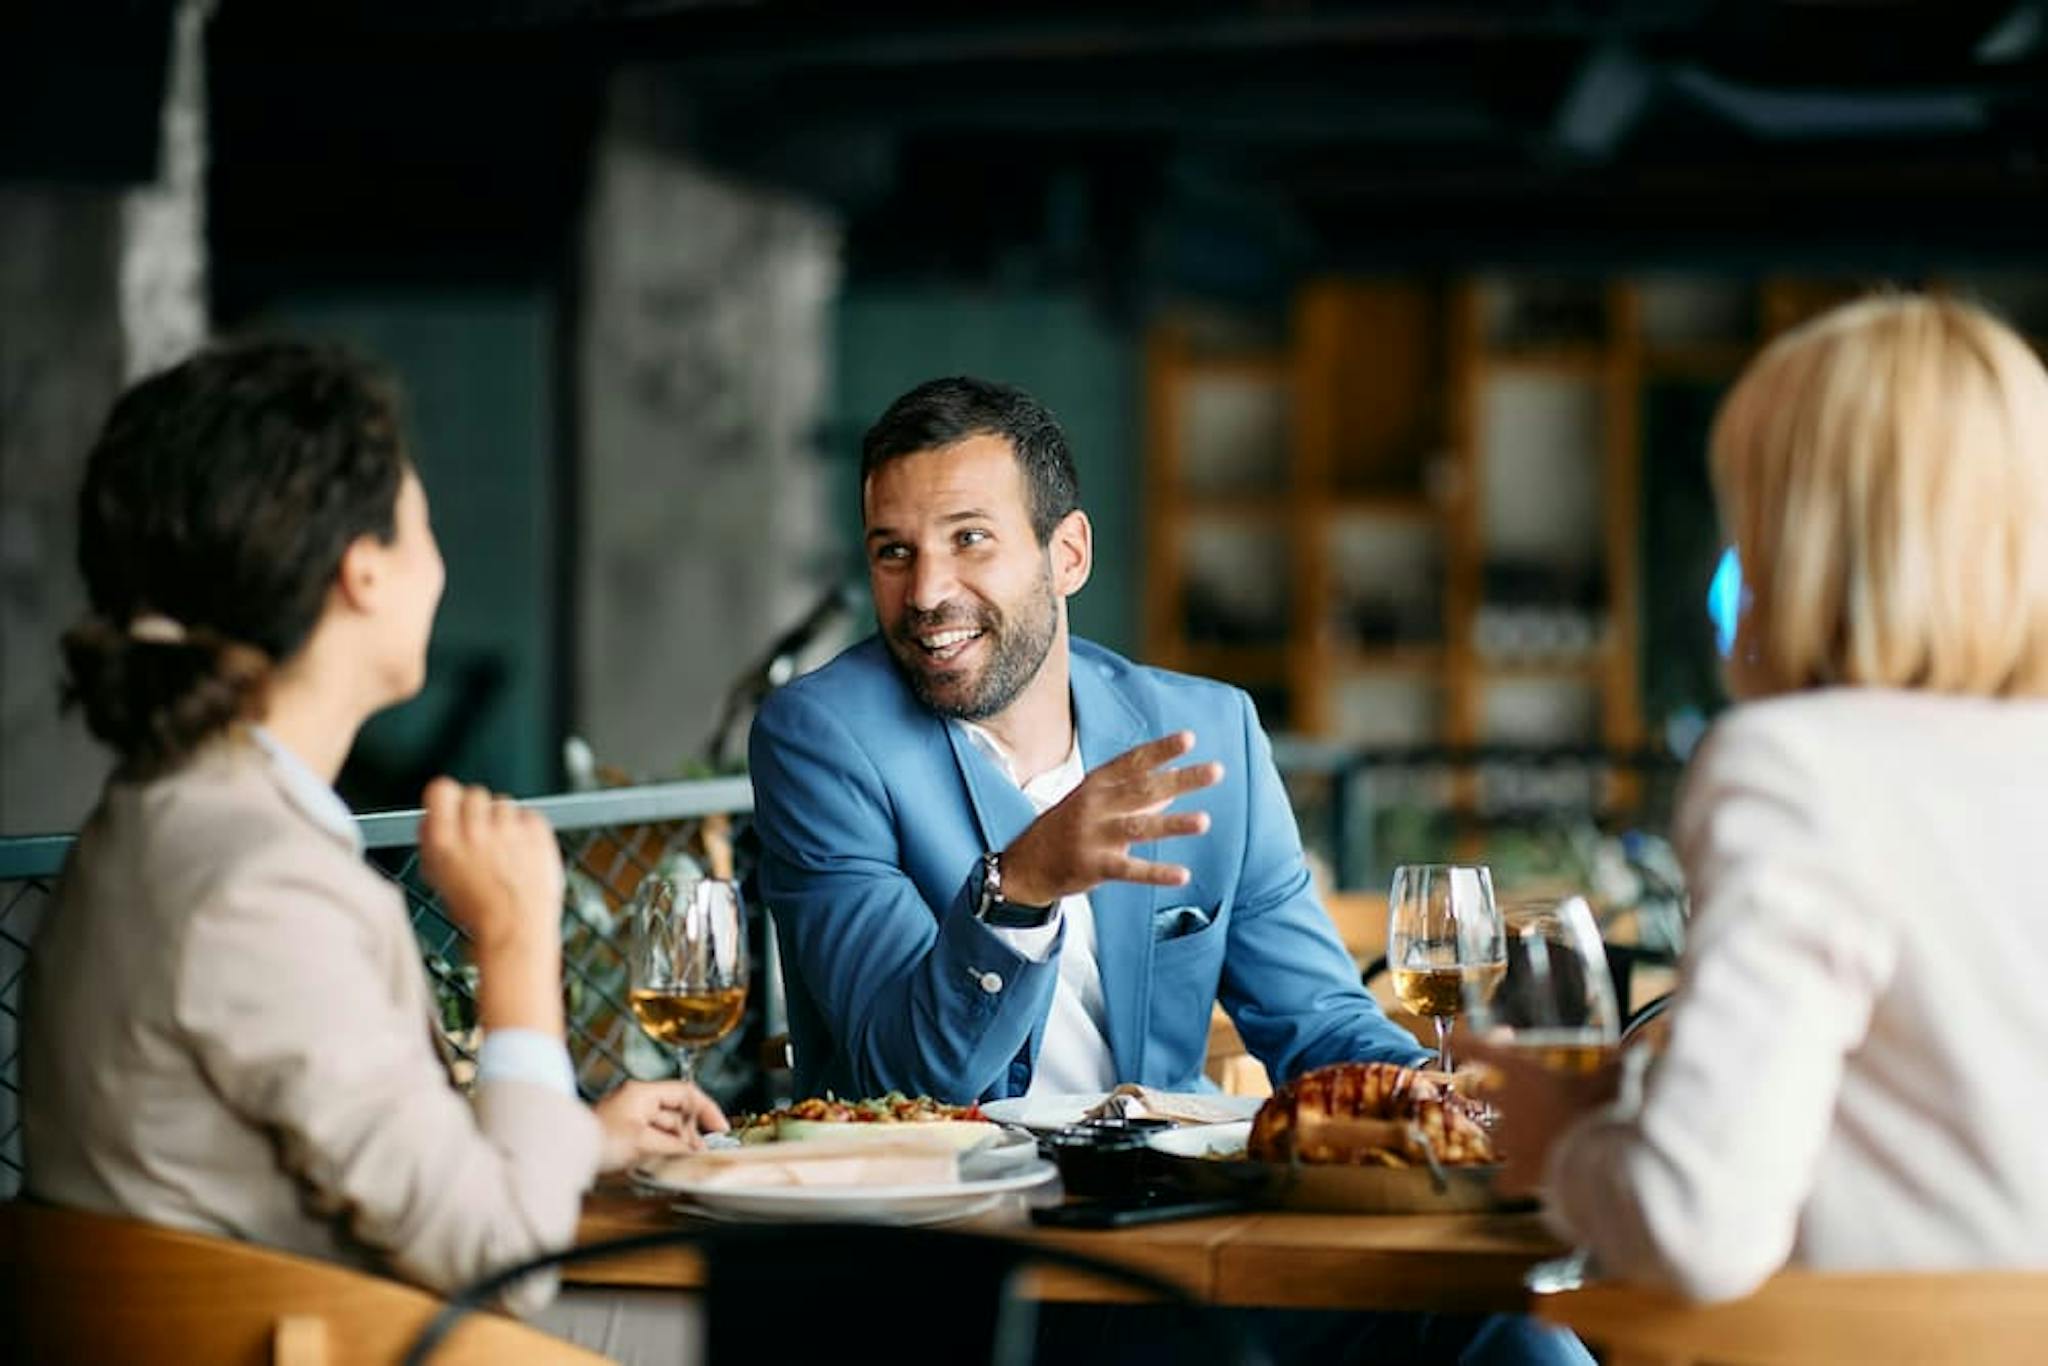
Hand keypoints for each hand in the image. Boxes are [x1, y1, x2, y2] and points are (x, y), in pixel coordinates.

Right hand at [417, 777, 563, 952]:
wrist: (517, 930)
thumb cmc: (479, 911)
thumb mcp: (439, 879)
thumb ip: (432, 843)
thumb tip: (431, 820)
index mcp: (444, 841)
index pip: (441, 789)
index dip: (447, 798)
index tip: (452, 806)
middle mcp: (475, 831)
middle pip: (474, 794)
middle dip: (477, 812)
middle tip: (482, 835)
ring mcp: (508, 829)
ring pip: (503, 804)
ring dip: (503, 821)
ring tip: (505, 852)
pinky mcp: (537, 831)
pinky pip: (529, 815)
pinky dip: (527, 829)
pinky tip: (523, 853)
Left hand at [593, 1079, 730, 1172]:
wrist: (565, 1153)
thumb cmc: (598, 1141)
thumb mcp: (642, 1143)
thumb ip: (673, 1145)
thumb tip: (694, 1151)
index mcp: (643, 1093)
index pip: (685, 1093)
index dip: (707, 1109)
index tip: (720, 1129)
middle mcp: (638, 1100)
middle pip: (677, 1110)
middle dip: (692, 1131)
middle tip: (702, 1151)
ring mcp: (630, 1115)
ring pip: (666, 1125)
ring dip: (679, 1141)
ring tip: (688, 1159)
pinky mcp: (625, 1132)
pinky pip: (654, 1136)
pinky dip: (665, 1147)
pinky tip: (670, 1160)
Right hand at [998, 731, 1222, 907]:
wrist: (1026, 864)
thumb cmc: (1068, 827)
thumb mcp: (1095, 802)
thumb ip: (1135, 793)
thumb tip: (1176, 783)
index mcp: (1097, 784)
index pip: (1133, 762)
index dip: (1161, 750)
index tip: (1190, 739)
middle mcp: (1095, 804)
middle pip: (1144, 789)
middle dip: (1181, 779)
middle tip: (1216, 771)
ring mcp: (1093, 835)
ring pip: (1138, 827)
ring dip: (1173, 823)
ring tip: (1205, 821)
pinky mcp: (1093, 865)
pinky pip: (1129, 870)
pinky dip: (1156, 873)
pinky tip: (1182, 875)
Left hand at [1459, 1035, 1624, 1198]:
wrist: (1604, 1158)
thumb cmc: (1607, 1108)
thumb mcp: (1619, 1074)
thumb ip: (1627, 1057)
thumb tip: (1648, 1040)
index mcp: (1522, 1071)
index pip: (1475, 1048)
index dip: (1467, 1044)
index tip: (1459, 1040)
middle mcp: (1507, 1104)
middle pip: (1480, 1093)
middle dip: (1490, 1093)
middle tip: (1510, 1094)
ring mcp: (1510, 1141)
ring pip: (1493, 1136)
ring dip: (1506, 1136)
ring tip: (1530, 1138)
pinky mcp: (1520, 1176)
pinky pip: (1503, 1183)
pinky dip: (1511, 1182)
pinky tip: (1524, 1183)